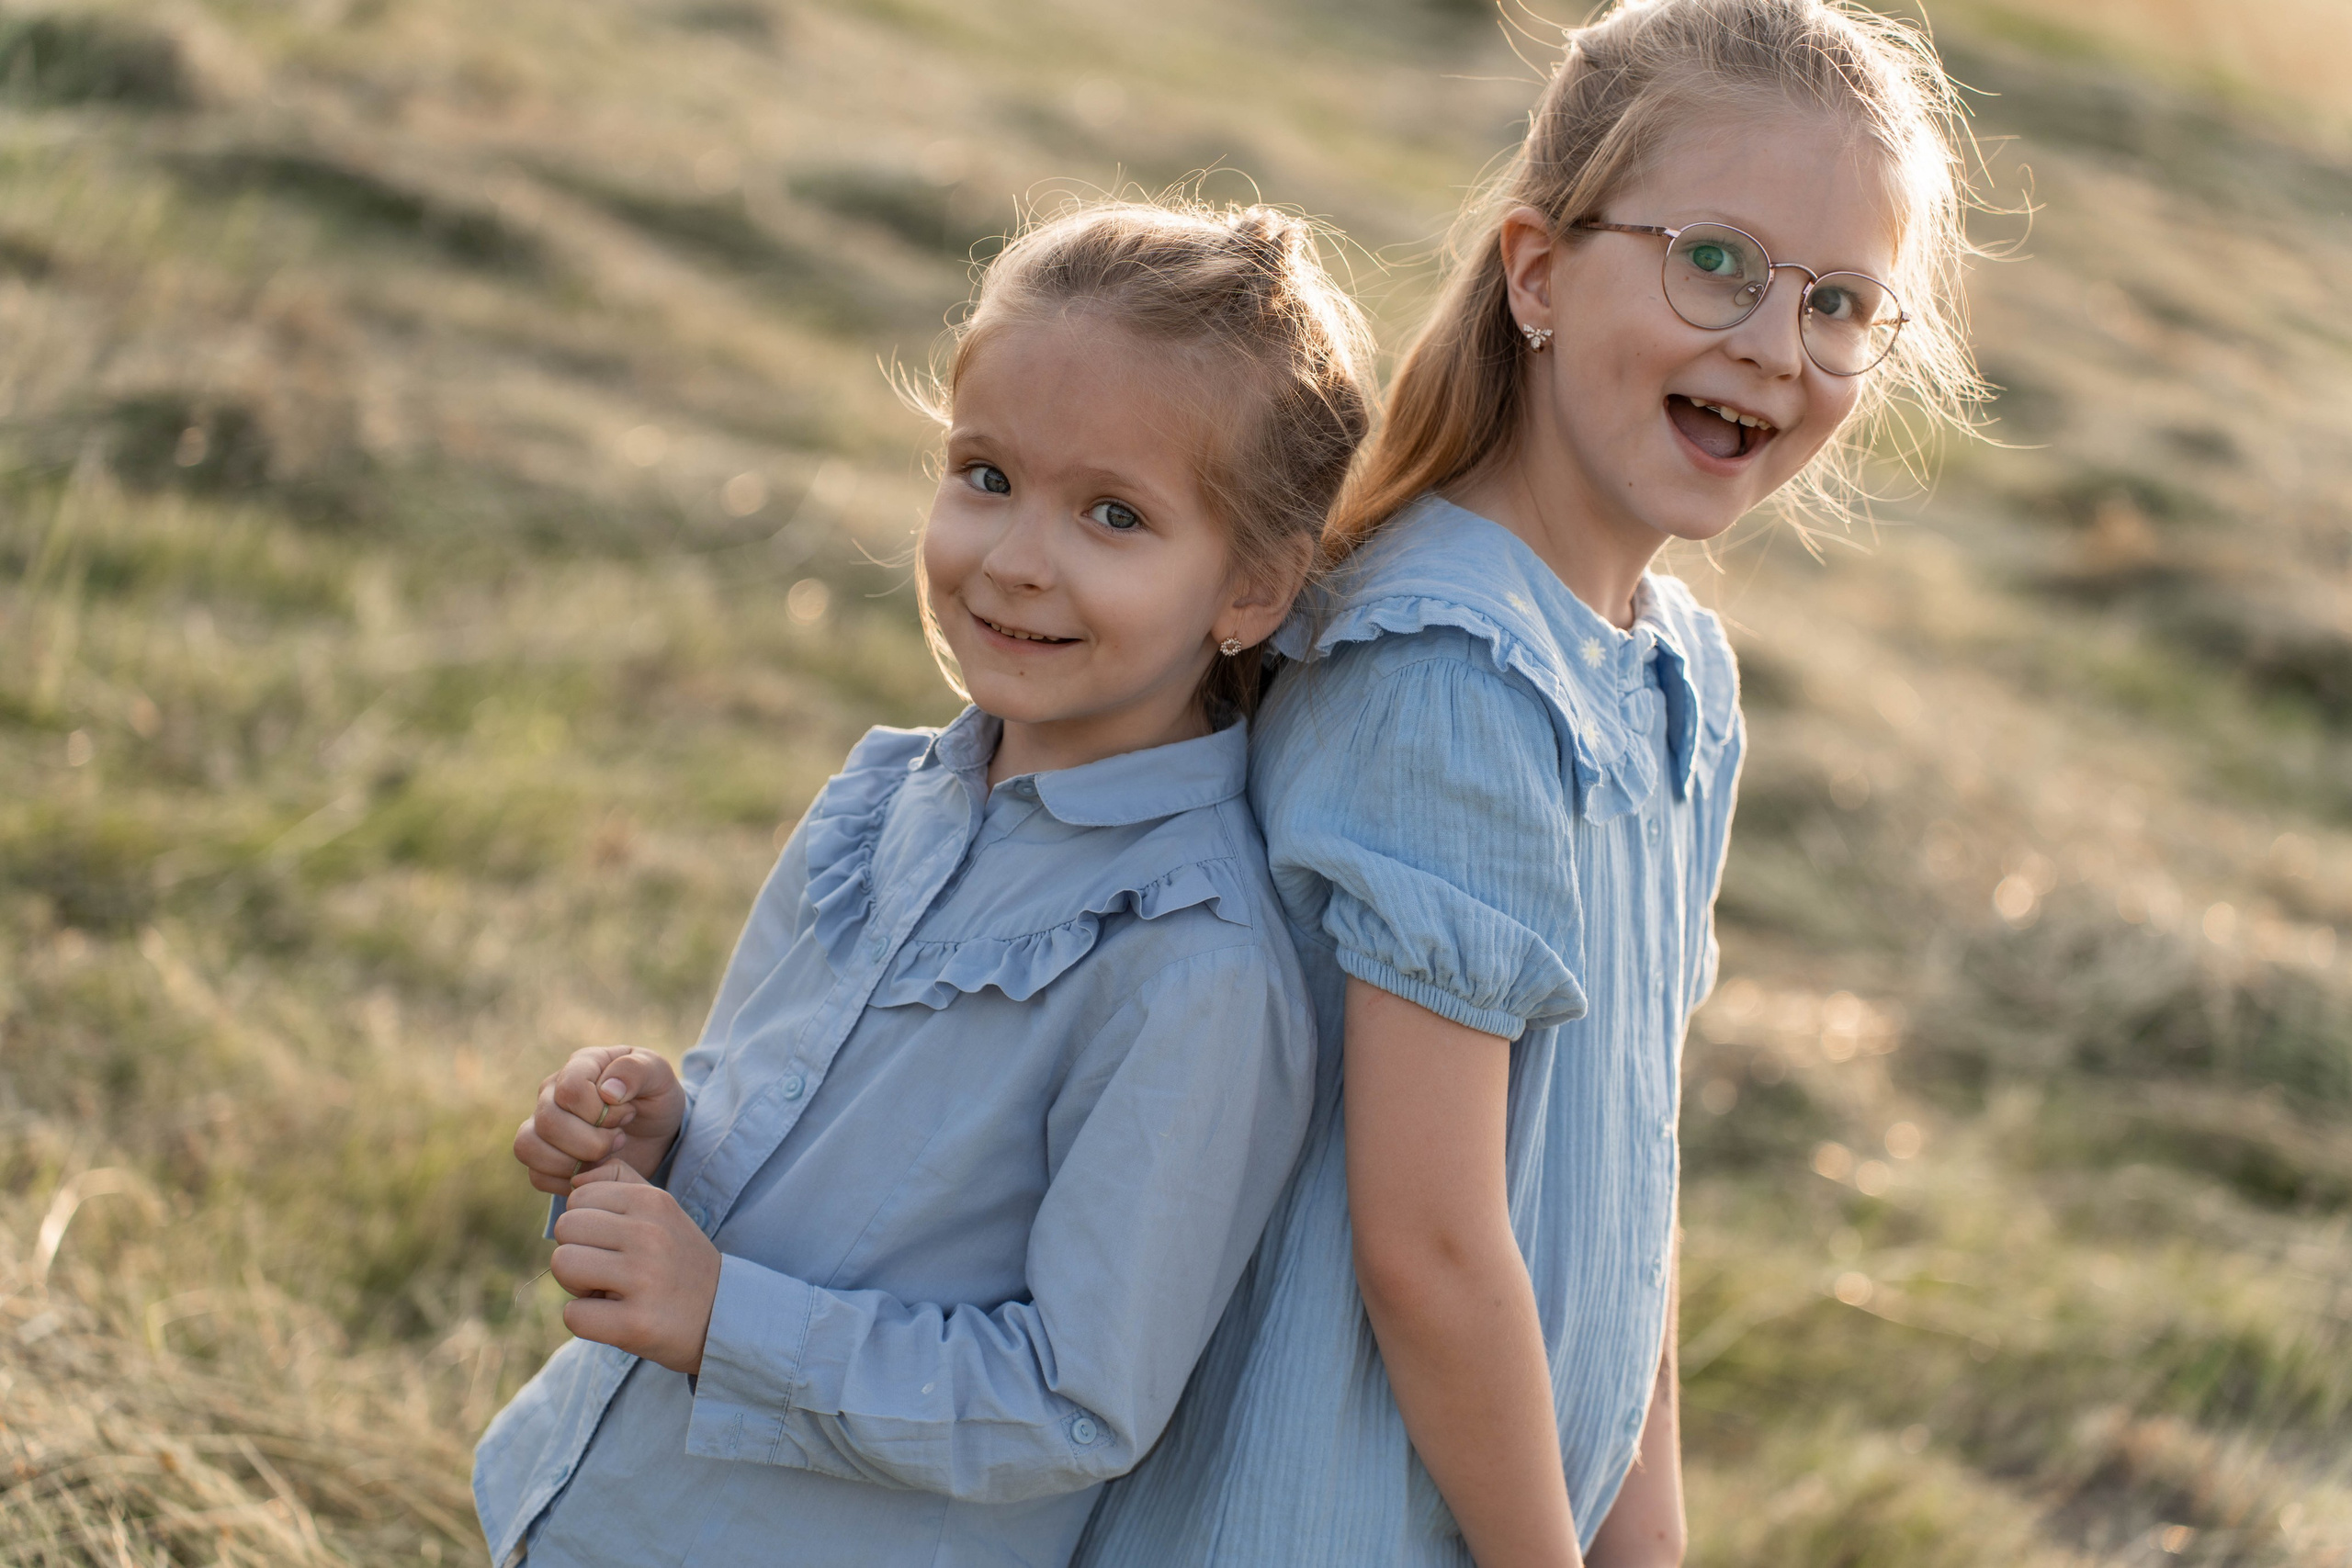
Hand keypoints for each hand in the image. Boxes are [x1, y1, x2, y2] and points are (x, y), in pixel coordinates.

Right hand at [514, 1045, 685, 1194]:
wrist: (655, 1132)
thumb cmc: (655, 1098)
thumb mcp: (660, 1077)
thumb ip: (637, 1071)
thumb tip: (607, 1091)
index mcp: (581, 1065)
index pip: (570, 1090)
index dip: (600, 1112)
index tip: (628, 1115)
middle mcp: (552, 1091)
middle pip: (548, 1121)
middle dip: (591, 1141)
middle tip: (620, 1139)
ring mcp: (541, 1124)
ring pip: (529, 1146)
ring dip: (572, 1162)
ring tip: (604, 1157)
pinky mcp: (542, 1155)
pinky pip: (536, 1175)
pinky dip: (566, 1181)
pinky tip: (594, 1173)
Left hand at [549, 1161, 721, 1375]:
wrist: (723, 1314)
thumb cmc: (677, 1259)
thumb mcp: (661, 1208)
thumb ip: (619, 1179)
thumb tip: (573, 1181)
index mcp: (653, 1201)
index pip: (578, 1197)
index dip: (586, 1223)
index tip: (612, 1243)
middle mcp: (650, 1235)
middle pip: (565, 1227)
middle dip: (576, 1251)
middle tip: (607, 1270)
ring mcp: (644, 1279)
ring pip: (563, 1265)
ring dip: (577, 1285)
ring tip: (609, 1292)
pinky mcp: (636, 1324)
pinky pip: (574, 1315)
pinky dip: (586, 1321)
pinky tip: (615, 1319)